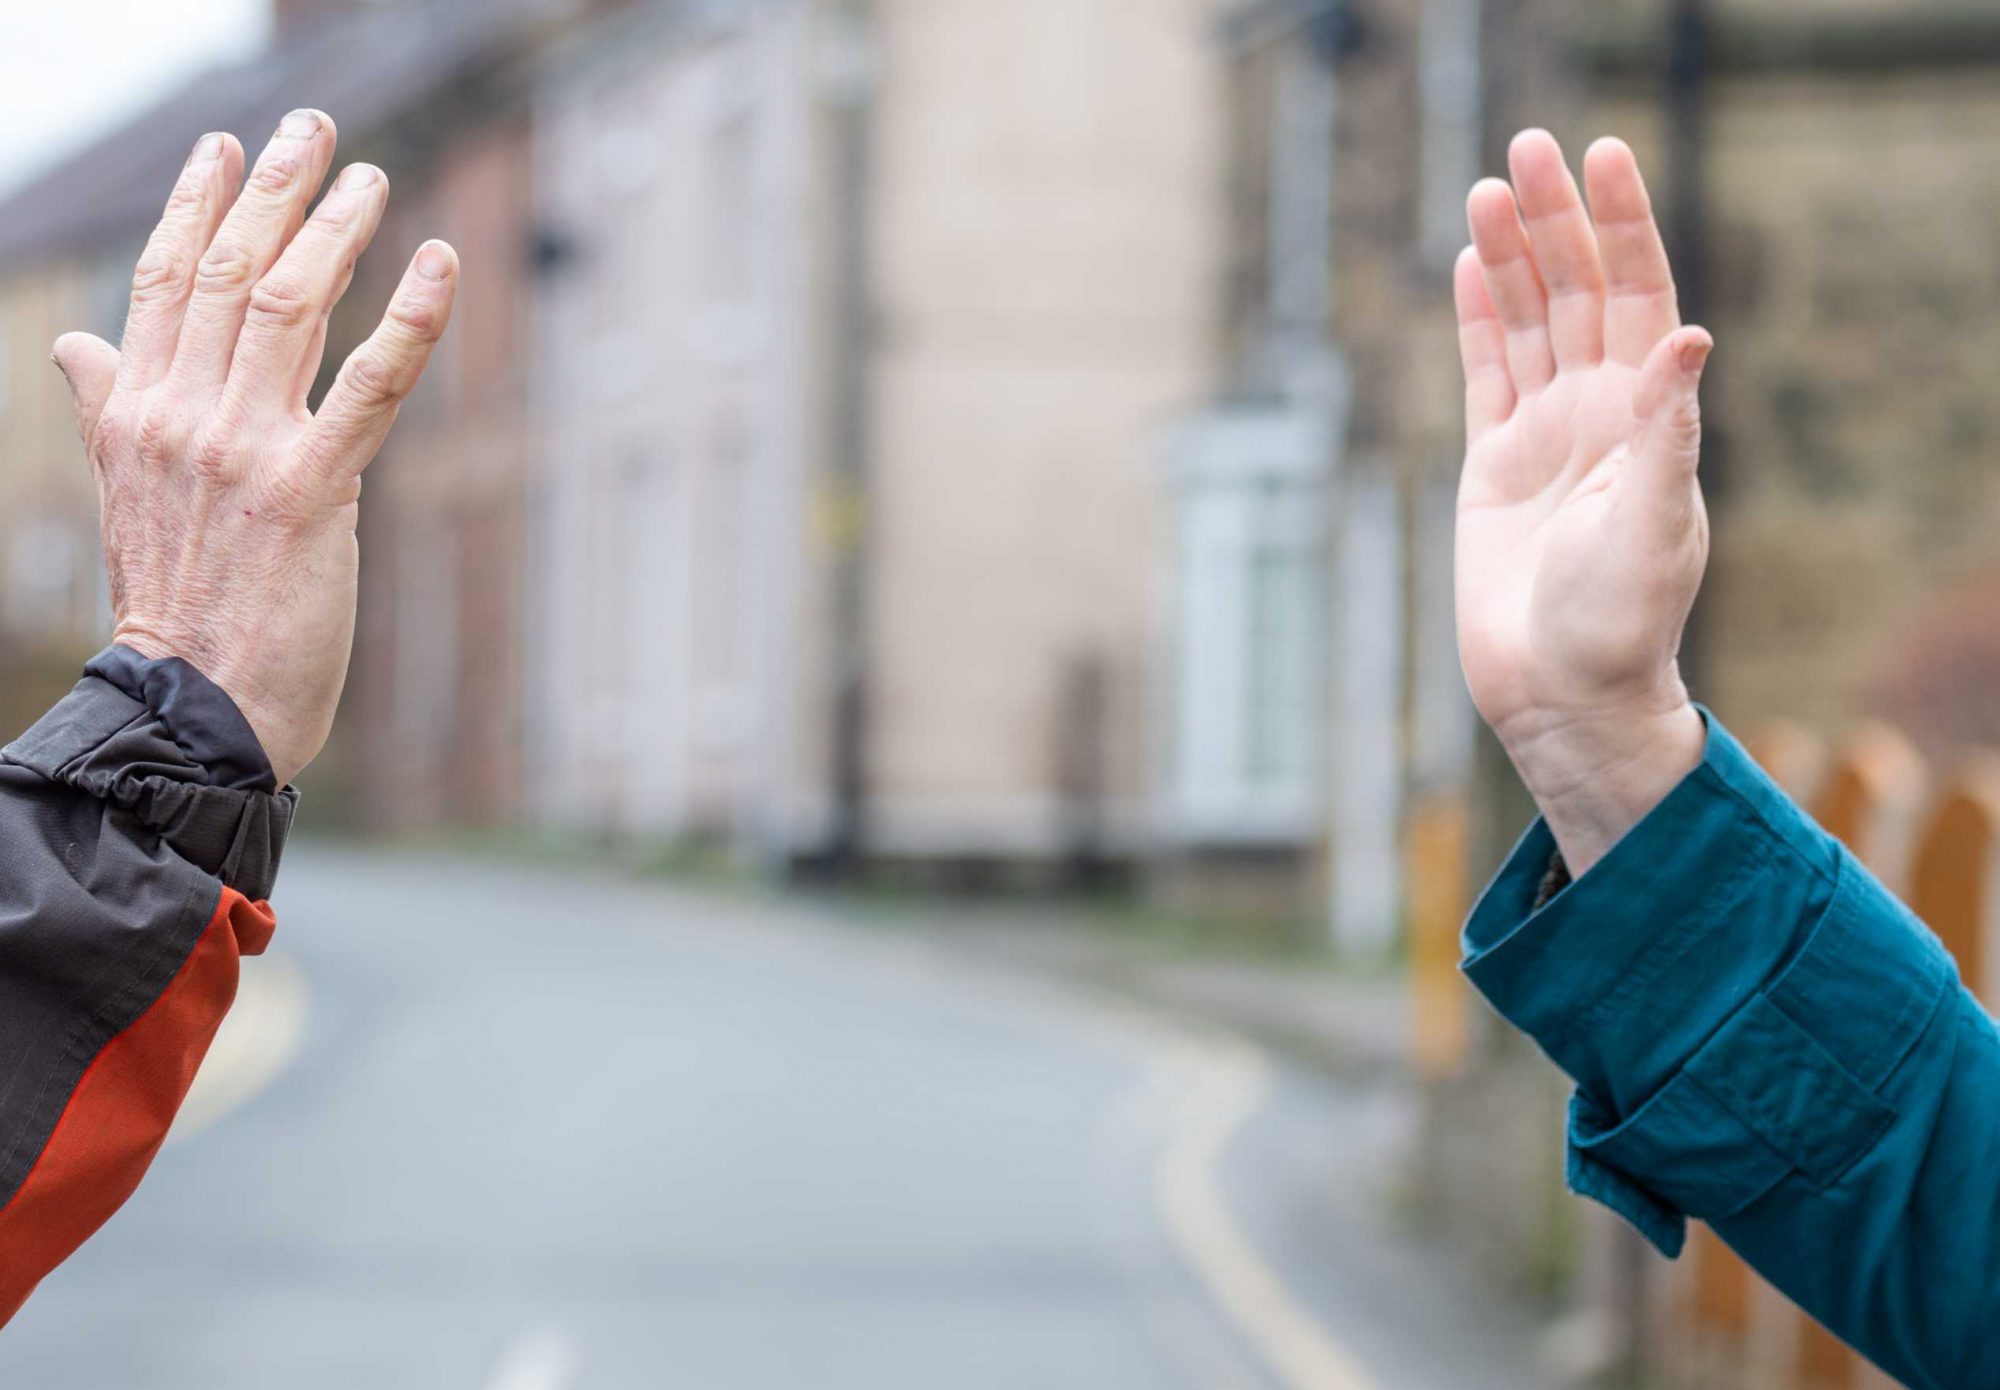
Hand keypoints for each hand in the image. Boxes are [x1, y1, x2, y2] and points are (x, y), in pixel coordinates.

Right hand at [52, 111, 457, 786]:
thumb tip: (75, 344)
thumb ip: (109, 407)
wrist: (196, 705)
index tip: (223, 148)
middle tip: (312, 129)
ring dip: (337, 231)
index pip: (164, 282)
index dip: (196, 206)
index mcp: (135, 413)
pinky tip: (441, 264)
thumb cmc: (179, 606)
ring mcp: (244, 449)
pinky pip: (370, 384)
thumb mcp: (129, 495)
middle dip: (273, 192)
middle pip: (231, 274)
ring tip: (372, 180)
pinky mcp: (311, 488)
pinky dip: (411, 319)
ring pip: (293, 307)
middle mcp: (182, 417)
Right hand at [1454, 130, 1709, 871]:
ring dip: (1510, 257)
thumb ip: (1666, 433)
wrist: (1561, 693)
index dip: (1624, 224)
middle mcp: (1600, 413)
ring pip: (1525, 324)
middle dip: (1555, 220)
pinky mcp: (1492, 467)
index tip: (1603, 156)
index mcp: (1646, 417)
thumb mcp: (1652, 526)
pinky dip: (1476, 320)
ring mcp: (1545, 436)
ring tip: (1488, 189)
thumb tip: (1689, 335)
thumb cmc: (1619, 624)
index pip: (1638, 294)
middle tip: (1527, 148)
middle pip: (1576, 293)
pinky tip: (1466, 268)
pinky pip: (1484, 375)